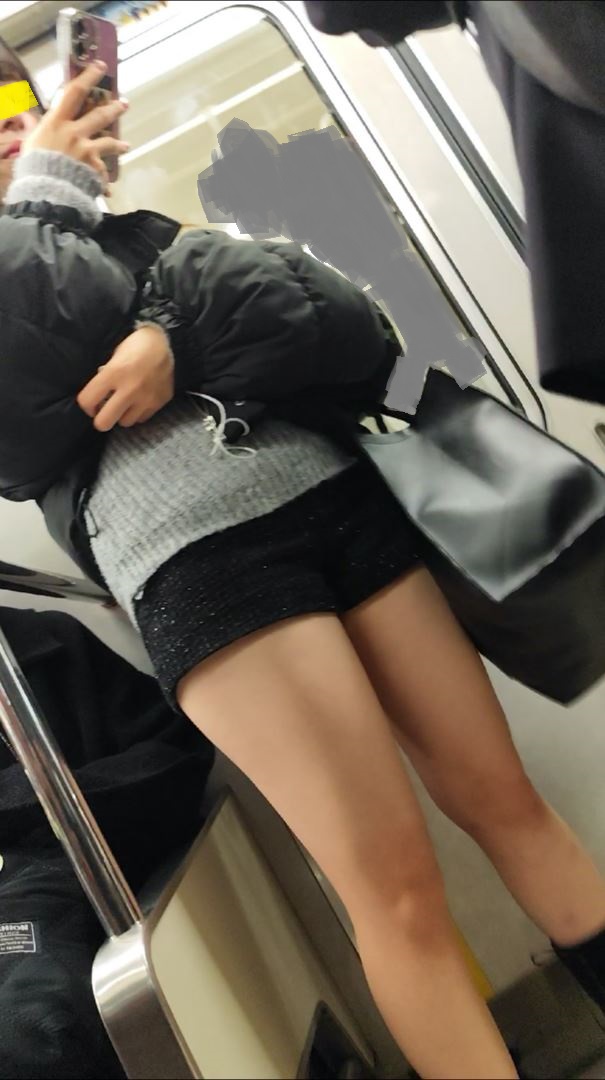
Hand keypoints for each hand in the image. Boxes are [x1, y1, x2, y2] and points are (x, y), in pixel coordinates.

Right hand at [21, 62, 128, 191]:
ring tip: (125, 146)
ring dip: (118, 144)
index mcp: (57, 122)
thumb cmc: (33, 164)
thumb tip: (25, 115)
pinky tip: (107, 190)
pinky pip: (102, 174)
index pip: (75, 92)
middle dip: (114, 108)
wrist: (45, 190)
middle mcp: (75, 133)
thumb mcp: (29, 141)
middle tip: (124, 103)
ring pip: (109, 143)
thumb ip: (32, 127)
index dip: (89, 77)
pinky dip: (103, 182)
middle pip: (100, 115)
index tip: (100, 67)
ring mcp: (87, 151)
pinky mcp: (94, 170)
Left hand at [77, 325, 174, 431]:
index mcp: (114, 373)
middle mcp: (130, 390)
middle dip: (101, 419)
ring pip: (124, 423)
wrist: (167, 343)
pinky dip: (137, 413)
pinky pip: (142, 418)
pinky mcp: (159, 403)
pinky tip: (138, 401)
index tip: (91, 403)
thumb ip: (105, 377)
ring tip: (124, 404)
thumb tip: (99, 396)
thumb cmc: (135, 346)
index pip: (87, 401)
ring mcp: (146, 399)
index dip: (85, 405)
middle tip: (104, 411)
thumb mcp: (114, 357)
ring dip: (121, 415)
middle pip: (104, 423)